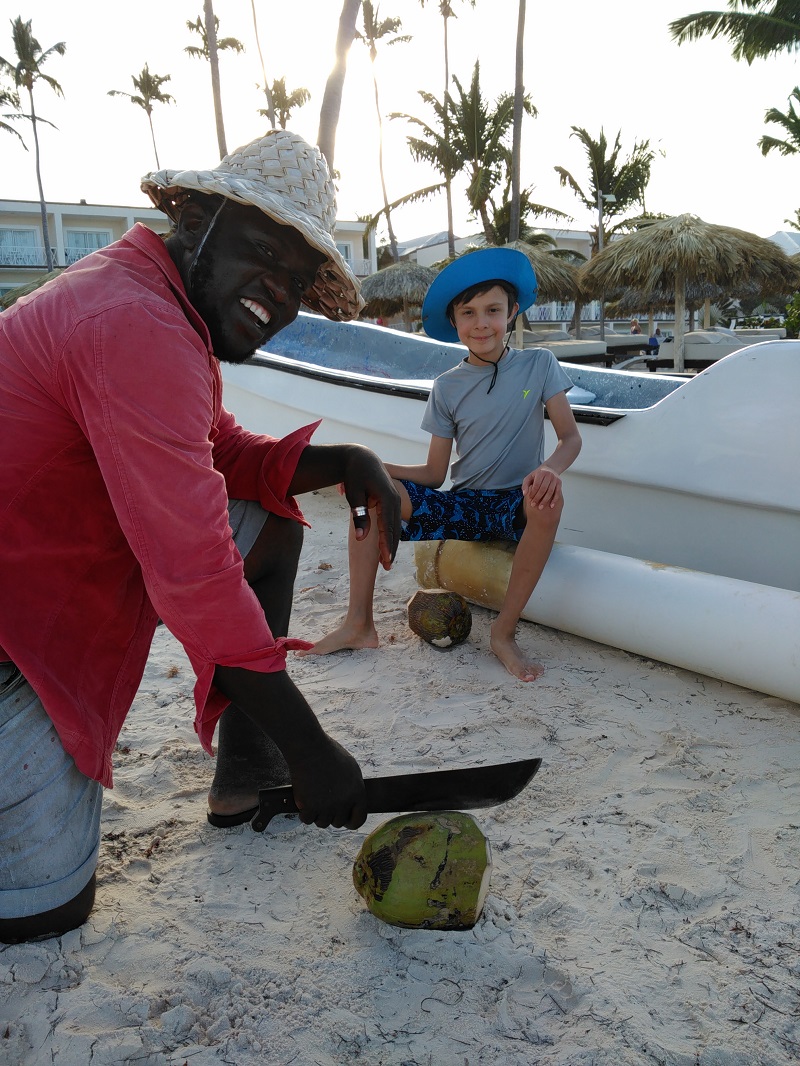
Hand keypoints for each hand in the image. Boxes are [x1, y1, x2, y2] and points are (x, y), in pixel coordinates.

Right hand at [287, 734, 366, 829]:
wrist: (310, 748)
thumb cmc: (329, 753)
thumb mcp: (351, 767)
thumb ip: (353, 786)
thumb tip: (354, 801)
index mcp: (357, 792)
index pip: (359, 819)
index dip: (351, 822)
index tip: (345, 821)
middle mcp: (344, 802)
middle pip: (338, 822)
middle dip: (331, 815)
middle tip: (323, 803)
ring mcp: (327, 806)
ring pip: (322, 823)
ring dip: (317, 814)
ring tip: (313, 801)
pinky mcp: (310, 807)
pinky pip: (306, 819)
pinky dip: (304, 813)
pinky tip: (303, 803)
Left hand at [341, 447, 400, 568]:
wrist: (361, 457)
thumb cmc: (355, 474)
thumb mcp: (354, 494)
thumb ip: (359, 515)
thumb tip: (361, 538)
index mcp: (387, 498)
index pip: (387, 526)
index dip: (386, 544)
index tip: (385, 560)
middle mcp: (395, 500)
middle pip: (395, 529)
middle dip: (391, 548)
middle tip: (386, 567)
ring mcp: (396, 500)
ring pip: (396, 526)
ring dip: (391, 543)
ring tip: (385, 562)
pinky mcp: (393, 501)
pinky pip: (393, 521)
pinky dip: (390, 535)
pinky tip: (385, 546)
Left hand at [522, 464, 562, 509]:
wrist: (549, 468)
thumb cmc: (537, 475)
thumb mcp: (529, 477)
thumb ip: (525, 485)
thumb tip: (524, 494)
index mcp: (540, 473)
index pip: (536, 485)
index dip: (533, 493)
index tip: (530, 500)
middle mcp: (549, 475)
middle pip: (543, 489)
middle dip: (538, 498)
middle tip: (534, 505)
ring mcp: (555, 479)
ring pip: (550, 491)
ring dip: (545, 500)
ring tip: (540, 507)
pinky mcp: (559, 482)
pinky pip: (557, 492)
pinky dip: (554, 500)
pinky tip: (551, 506)